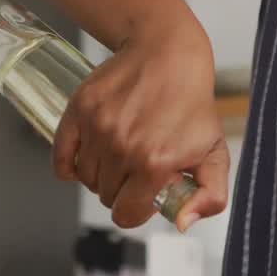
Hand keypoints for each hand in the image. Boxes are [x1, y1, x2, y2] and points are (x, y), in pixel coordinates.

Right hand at [53, 23, 228, 230]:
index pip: (126, 214)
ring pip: (86, 178)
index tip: (146, 194)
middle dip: (123, 189)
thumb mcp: (215, 152)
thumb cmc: (191, 103)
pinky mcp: (79, 110)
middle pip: (106, 196)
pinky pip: (61, 158)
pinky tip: (90, 155)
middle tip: (138, 167)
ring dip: (101, 174)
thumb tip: (181, 222)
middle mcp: (122, 148)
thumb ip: (211, 196)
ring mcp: (97, 128)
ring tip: (122, 153)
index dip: (137, 209)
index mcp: (154, 164)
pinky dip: (70, 164)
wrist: (167, 53)